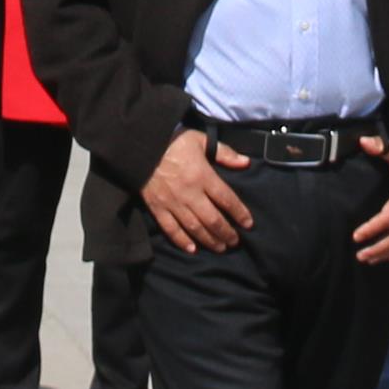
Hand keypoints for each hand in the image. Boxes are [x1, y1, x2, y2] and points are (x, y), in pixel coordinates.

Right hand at [141, 128, 251, 255]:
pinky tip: (192, 248)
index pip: (226, 199)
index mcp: (202, 175)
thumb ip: (224, 153)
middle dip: (226, 233)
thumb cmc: (173, 141)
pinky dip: (181, 240)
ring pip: (194, 227)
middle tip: (235, 242)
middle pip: (212, 219)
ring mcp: (172, 202)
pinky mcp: (157, 207)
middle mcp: (189, 193)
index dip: (240, 213)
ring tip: (220, 248)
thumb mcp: (200, 140)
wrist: (140, 145)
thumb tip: (246, 162)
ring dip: (209, 240)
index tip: (248, 224)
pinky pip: (170, 228)